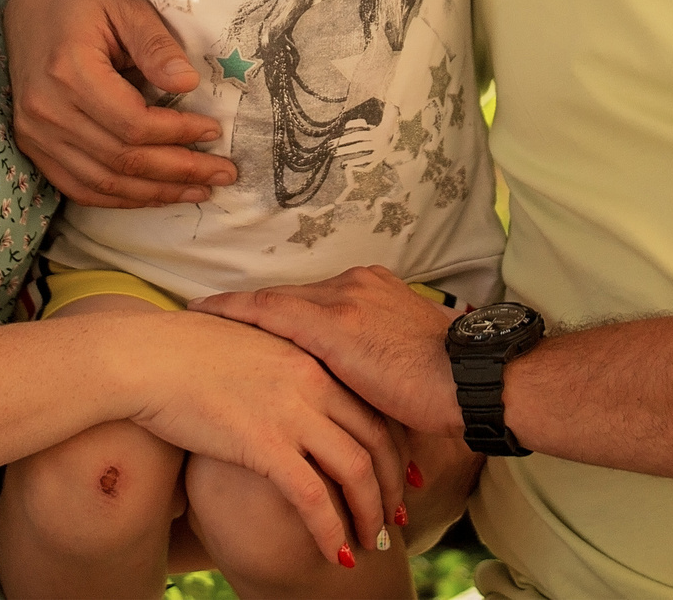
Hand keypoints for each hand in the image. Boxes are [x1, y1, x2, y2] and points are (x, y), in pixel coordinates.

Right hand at [5, 0, 235, 205]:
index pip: (133, 123)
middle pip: (121, 159)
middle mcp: (47, 109)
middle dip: (178, 172)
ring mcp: (34, 132)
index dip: (178, 134)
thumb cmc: (84, 0)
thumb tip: (188, 84)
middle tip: (222, 174)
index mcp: (69, 71)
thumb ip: (156, 45)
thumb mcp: (126, 6)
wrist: (30, 2)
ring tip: (197, 191)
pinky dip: (119, 197)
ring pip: (102, 182)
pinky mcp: (32, 144)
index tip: (214, 131)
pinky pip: (78, 186)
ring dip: (154, 193)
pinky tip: (153, 194)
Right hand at [122, 308, 407, 568]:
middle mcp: (312, 380)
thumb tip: (281, 388)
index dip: (393, 441)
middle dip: (391, 483)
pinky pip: (312, 496)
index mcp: (310, 354)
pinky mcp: (264, 443)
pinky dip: (330, 528)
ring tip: (371, 542)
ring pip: (354, 469)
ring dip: (369, 512)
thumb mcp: (248, 345)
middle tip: (396, 515)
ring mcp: (291, 411)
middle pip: (376, 437)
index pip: (371, 402)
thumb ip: (277, 365)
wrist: (147, 356)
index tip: (401, 470)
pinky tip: (333, 554)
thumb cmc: (183, 351)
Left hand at [194, 267, 462, 435]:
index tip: (242, 318)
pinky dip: (235, 314)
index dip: (274, 310)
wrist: (476, 380)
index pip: (310, 299)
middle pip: (287, 298)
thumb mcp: (406, 366)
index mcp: (373, 290)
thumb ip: (373, 364)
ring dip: (234, 312)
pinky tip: (205, 319)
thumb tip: (356, 389)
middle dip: (248, 311)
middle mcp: (354, 285)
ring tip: (196, 319)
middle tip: (205, 318)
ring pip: (272, 301)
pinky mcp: (335, 325)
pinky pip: (270, 313)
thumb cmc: (450, 387)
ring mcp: (343, 301)